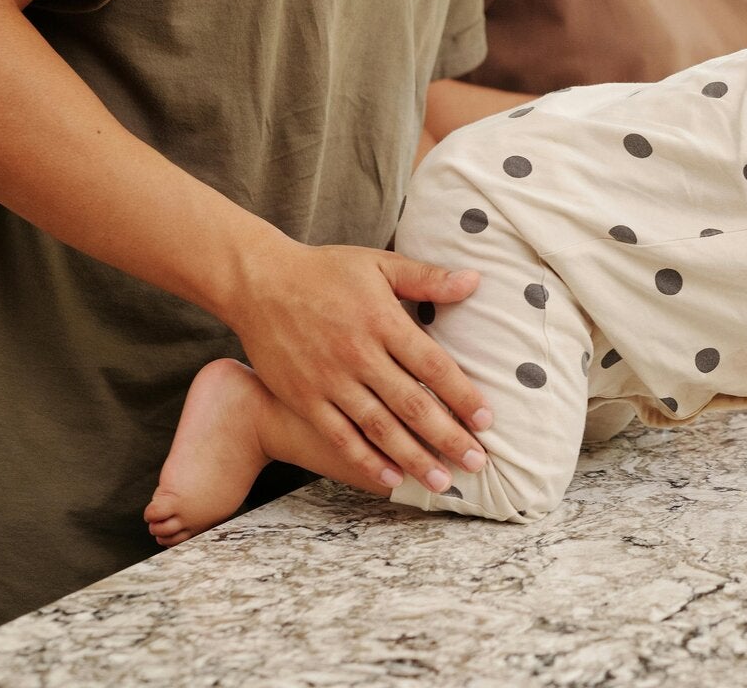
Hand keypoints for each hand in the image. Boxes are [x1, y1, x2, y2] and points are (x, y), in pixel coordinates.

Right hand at [222, 237, 491, 493]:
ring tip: (441, 482)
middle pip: (412, 404)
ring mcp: (330, 380)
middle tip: (477, 463)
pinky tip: (389, 478)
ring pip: (379, 428)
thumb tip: (475, 280)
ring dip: (413, 458)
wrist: (259, 283)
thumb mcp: (379, 264)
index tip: (487, 421)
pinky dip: (365, 460)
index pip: (433, 366)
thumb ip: (427, 278)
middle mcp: (359, 355)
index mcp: (383, 321)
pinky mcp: (304, 398)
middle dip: (448, 437)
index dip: (462, 396)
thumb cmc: (325, 271)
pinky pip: (339, 436)